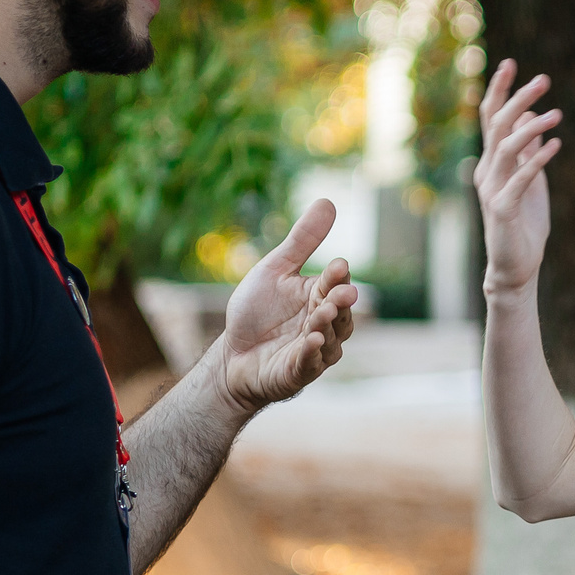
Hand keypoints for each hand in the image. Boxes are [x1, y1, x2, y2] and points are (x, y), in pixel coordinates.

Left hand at [217, 200, 358, 412]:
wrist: (233, 355)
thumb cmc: (257, 312)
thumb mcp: (276, 269)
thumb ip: (302, 240)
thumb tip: (328, 201)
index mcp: (320, 296)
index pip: (335, 284)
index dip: (337, 277)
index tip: (337, 266)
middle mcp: (325, 324)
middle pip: (340, 312)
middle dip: (340, 302)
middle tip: (341, 292)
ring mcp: (316, 351)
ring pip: (331, 339)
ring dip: (328, 326)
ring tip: (322, 314)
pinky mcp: (300, 373)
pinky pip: (310, 364)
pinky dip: (312, 353)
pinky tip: (311, 341)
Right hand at [475, 58, 556, 298]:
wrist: (515, 267)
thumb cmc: (523, 225)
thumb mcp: (530, 180)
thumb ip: (529, 151)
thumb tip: (533, 116)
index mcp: (491, 162)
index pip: (490, 118)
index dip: (499, 90)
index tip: (510, 62)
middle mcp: (487, 171)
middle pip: (497, 125)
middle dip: (518, 98)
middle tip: (544, 79)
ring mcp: (493, 189)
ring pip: (506, 147)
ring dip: (532, 127)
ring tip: (557, 114)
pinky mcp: (503, 208)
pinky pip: (520, 178)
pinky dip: (538, 159)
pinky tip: (556, 144)